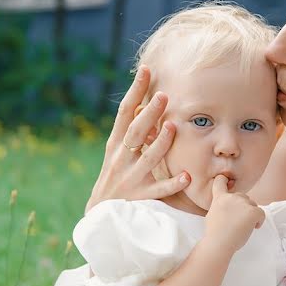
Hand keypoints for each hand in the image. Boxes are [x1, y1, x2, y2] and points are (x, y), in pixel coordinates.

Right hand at [85, 66, 190, 211]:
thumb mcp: (116, 152)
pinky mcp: (140, 197)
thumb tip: (143, 103)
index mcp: (115, 144)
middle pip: (135, 132)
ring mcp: (130, 179)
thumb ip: (129, 131)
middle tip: (164, 95)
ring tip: (172, 127)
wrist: (100, 214)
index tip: (146, 70)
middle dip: (149, 114)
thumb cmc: (114, 177)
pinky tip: (186, 176)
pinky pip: (158, 190)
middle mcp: (120, 159)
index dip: (135, 91)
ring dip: (160, 144)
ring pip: (147, 159)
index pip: (125, 112)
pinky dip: (171, 184)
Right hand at [204, 175, 264, 254]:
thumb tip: (229, 209)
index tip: (226, 179)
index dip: (223, 179)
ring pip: (253, 205)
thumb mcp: (212, 214)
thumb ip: (220, 206)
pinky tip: (254, 227)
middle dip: (243, 206)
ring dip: (251, 214)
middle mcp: (231, 198)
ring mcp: (243, 204)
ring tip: (244, 226)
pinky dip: (259, 220)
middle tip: (239, 220)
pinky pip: (261, 213)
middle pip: (243, 196)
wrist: (219, 243)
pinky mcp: (252, 212)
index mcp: (219, 198)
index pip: (220, 182)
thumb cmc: (215, 234)